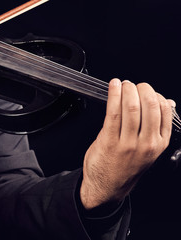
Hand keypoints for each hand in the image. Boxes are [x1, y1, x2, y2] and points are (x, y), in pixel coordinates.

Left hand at [80, 78, 173, 209]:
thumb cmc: (126, 166)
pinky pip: (113, 112)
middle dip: (142, 88)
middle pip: (149, 106)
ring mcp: (128, 143)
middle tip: (134, 84)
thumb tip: (167, 103)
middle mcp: (146, 143)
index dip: (155, 94)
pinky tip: (113, 86)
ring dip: (127, 90)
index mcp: (159, 143)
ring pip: (131, 108)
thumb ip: (157, 127)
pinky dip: (113, 95)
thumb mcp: (149, 150)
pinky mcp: (109, 141)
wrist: (107, 186)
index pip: (164, 111)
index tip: (146, 90)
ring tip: (123, 84)